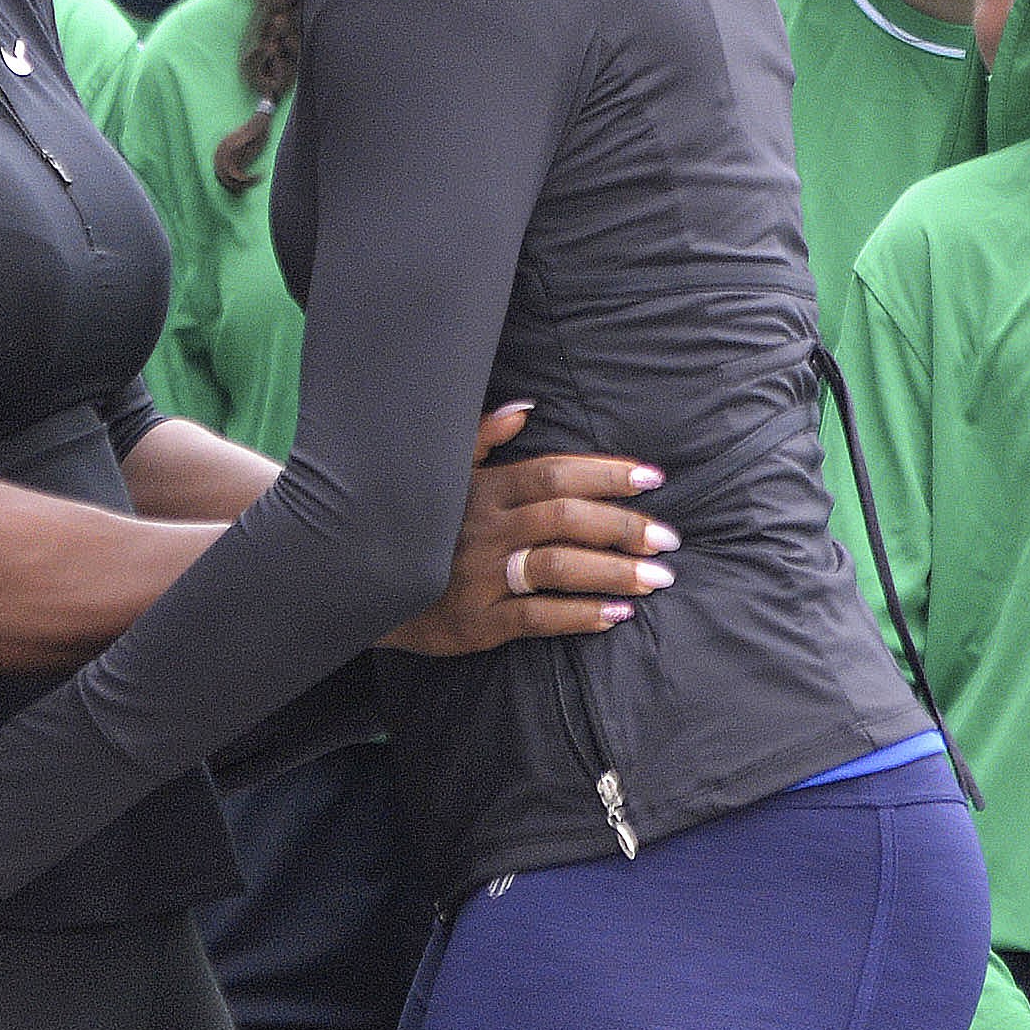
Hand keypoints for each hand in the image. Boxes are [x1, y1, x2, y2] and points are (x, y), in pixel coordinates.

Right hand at [381, 405, 678, 656]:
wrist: (360, 589)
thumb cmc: (415, 526)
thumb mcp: (440, 475)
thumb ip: (480, 437)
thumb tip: (526, 407)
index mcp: (481, 488)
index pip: (553, 472)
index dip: (605, 473)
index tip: (652, 478)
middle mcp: (483, 528)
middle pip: (564, 517)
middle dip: (623, 526)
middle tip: (668, 538)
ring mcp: (478, 576)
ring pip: (556, 566)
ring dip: (613, 571)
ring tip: (658, 578)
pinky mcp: (475, 623)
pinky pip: (536, 618)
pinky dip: (581, 615)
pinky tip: (618, 614)